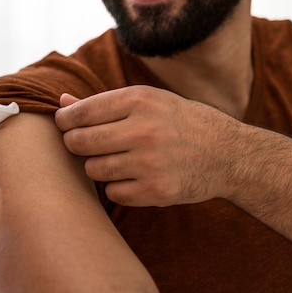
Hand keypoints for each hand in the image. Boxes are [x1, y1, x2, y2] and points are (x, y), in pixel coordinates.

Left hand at [54, 85, 239, 206]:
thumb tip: (61, 101)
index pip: (79, 113)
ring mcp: (150, 162)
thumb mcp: (149, 102)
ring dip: (98, 166)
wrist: (229, 155)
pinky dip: (118, 187)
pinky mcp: (157, 190)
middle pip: (79, 142)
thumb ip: (103, 103)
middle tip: (84, 144)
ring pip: (93, 169)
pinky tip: (135, 177)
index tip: (65, 124)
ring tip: (117, 159)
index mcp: (140, 100)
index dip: (64, 120)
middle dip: (75, 144)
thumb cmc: (180, 123)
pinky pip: (113, 192)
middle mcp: (144, 129)